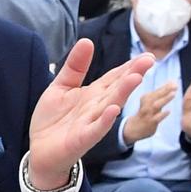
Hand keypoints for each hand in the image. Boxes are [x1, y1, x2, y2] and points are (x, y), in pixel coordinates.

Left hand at [30, 38, 155, 182]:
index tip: (147, 55)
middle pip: (117, 88)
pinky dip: (105, 120)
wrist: (40, 150)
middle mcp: (96, 107)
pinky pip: (96, 129)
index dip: (129, 66)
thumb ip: (75, 66)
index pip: (114, 77)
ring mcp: (91, 123)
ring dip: (123, 92)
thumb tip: (87, 41)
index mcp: (93, 94)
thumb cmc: (53, 119)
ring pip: (110, 105)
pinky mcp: (82, 139)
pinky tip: (113, 110)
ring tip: (136, 78)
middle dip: (133, 74)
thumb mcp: (61, 86)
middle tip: (150, 60)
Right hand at [122, 82, 177, 143]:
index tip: (174, 82)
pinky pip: (156, 118)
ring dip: (165, 99)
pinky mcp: (150, 122)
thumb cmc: (146, 112)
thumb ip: (159, 93)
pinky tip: (169, 111)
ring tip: (174, 94)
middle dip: (166, 90)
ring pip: (156, 105)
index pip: (157, 90)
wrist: (135, 128)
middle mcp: (146, 104)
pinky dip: (162, 114)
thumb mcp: (149, 101)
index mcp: (146, 97)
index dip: (166, 86)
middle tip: (175, 86)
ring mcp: (148, 113)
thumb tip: (171, 82)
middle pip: (156, 95)